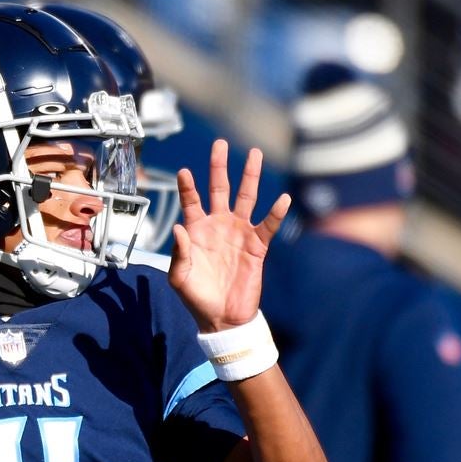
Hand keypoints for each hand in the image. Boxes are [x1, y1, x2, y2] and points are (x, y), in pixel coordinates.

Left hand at [168, 139, 289, 331]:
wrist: (222, 317)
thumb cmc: (197, 297)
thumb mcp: (179, 277)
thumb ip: (180, 252)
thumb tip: (178, 228)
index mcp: (196, 230)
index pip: (191, 201)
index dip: (188, 187)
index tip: (184, 171)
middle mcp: (218, 225)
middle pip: (220, 189)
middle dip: (219, 167)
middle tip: (219, 144)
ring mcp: (239, 232)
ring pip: (245, 198)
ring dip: (249, 177)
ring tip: (253, 154)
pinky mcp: (257, 245)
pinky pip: (267, 225)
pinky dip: (275, 213)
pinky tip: (282, 199)